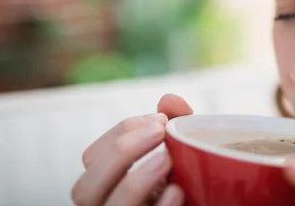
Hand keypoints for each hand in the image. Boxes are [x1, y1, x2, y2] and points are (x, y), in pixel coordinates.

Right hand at [71, 94, 192, 205]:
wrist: (210, 204)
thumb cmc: (192, 182)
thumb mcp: (183, 153)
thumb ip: (176, 125)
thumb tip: (169, 99)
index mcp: (108, 185)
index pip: (92, 156)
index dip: (122, 132)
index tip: (160, 119)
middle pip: (84, 189)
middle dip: (120, 154)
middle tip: (160, 132)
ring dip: (136, 180)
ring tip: (168, 158)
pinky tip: (178, 190)